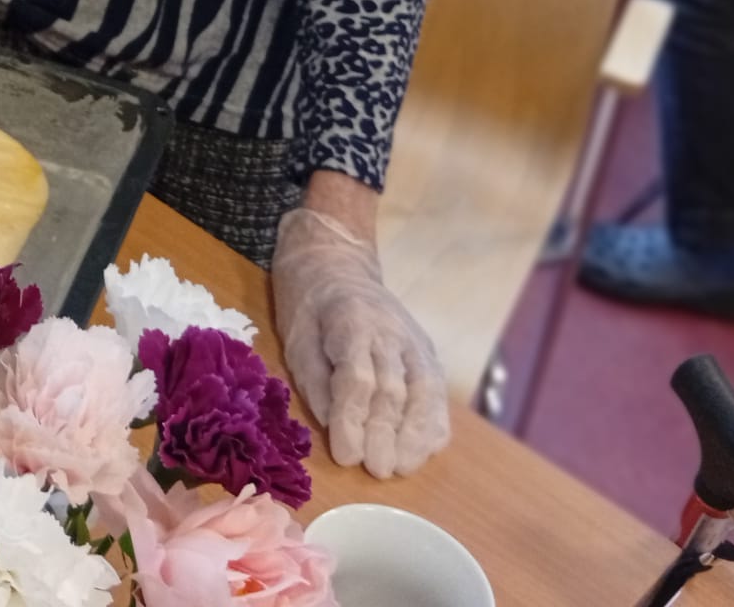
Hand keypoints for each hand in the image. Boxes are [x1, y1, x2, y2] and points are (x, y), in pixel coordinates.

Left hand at [271, 206, 448, 478]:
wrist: (336, 263)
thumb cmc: (308, 304)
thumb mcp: (295, 337)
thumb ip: (315, 380)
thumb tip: (335, 427)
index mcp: (351, 320)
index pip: (358, 377)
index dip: (353, 419)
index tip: (346, 455)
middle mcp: (392, 331)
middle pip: (394, 389)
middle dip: (386, 434)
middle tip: (377, 470)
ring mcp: (415, 342)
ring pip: (425, 391)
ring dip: (416, 436)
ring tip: (402, 468)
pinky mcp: (427, 352)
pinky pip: (437, 392)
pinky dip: (434, 424)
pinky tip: (425, 451)